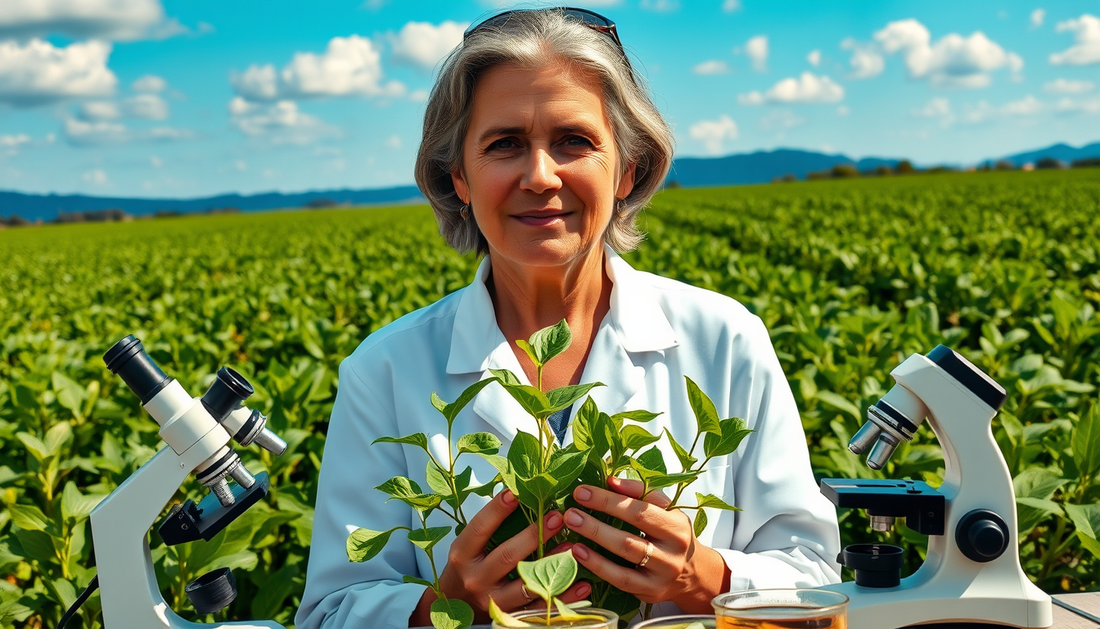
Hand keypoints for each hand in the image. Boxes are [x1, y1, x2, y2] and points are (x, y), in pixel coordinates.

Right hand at [409, 489, 590, 625]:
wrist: (453, 609)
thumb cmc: (467, 568)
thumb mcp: (467, 547)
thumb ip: (488, 526)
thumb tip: (516, 490)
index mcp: (463, 555)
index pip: (480, 528)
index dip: (497, 510)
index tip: (516, 492)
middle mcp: (476, 578)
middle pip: (507, 556)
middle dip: (534, 535)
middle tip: (557, 516)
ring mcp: (494, 601)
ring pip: (527, 583)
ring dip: (553, 565)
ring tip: (573, 547)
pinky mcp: (510, 617)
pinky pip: (541, 607)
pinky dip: (564, 596)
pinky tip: (583, 584)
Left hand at [564, 477, 731, 612]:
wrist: (693, 574)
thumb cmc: (672, 534)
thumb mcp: (666, 510)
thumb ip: (640, 492)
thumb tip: (611, 481)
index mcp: (676, 526)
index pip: (639, 511)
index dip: (609, 501)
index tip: (583, 492)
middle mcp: (672, 552)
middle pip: (630, 536)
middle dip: (597, 523)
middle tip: (571, 511)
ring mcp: (661, 574)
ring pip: (624, 557)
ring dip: (595, 540)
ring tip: (572, 526)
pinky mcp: (649, 591)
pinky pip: (619, 579)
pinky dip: (597, 565)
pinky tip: (578, 552)